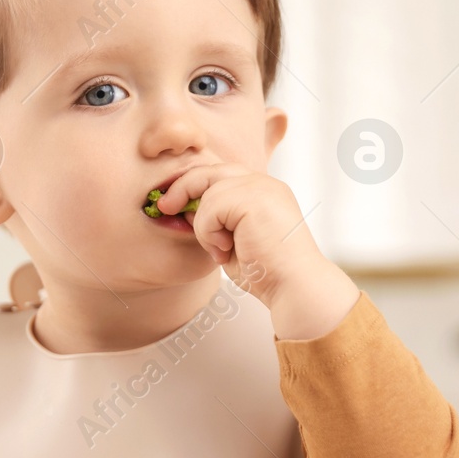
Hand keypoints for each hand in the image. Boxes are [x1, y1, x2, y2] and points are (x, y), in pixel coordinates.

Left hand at [154, 162, 359, 339]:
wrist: (294, 287)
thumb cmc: (267, 273)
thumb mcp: (232, 241)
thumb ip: (213, 222)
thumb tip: (183, 210)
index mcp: (262, 191)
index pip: (218, 175)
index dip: (191, 186)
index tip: (171, 204)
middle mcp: (263, 183)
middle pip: (209, 170)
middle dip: (181, 187)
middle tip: (164, 208)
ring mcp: (260, 187)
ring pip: (207, 193)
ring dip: (204, 227)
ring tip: (222, 250)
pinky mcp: (253, 198)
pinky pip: (210, 208)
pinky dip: (209, 233)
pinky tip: (227, 249)